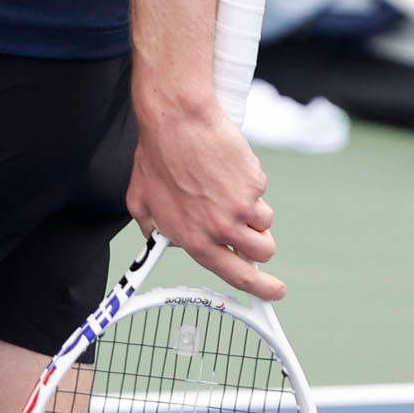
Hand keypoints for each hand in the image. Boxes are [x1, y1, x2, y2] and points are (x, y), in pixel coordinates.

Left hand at [126, 100, 283, 299]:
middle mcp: (219, 229)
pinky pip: (261, 193)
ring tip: (225, 187)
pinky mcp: (254, 185)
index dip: (260, 289)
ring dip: (253, 211)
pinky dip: (250, 184)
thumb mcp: (141, 199)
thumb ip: (152, 227)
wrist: (177, 120)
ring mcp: (240, 207)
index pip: (234, 276)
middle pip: (262, 253)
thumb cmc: (158, 154)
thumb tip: (159, 238)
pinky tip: (226, 167)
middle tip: (247, 228)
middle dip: (259, 245)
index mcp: (193, 238)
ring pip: (265, 224)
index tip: (273, 292)